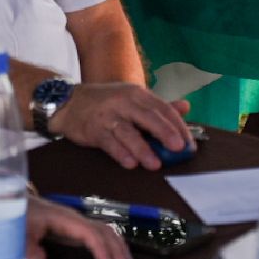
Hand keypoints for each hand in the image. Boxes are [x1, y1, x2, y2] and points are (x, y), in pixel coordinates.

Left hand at [27, 197, 133, 258]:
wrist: (19, 202)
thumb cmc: (22, 216)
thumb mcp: (20, 231)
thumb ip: (27, 247)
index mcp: (66, 220)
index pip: (91, 234)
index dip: (102, 250)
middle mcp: (77, 220)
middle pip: (106, 232)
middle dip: (118, 252)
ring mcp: (79, 223)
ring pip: (107, 232)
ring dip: (120, 249)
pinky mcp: (77, 228)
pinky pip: (102, 234)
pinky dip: (113, 246)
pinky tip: (117, 257)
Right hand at [50, 83, 192, 170]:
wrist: (69, 102)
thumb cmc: (107, 103)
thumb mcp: (133, 99)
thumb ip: (159, 106)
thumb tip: (186, 107)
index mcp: (138, 94)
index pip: (163, 109)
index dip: (177, 126)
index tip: (189, 143)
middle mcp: (124, 102)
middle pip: (148, 117)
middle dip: (165, 133)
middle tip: (179, 148)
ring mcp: (108, 115)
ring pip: (128, 132)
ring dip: (143, 149)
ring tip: (155, 164)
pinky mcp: (93, 129)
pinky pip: (109, 142)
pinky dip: (120, 153)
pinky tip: (130, 163)